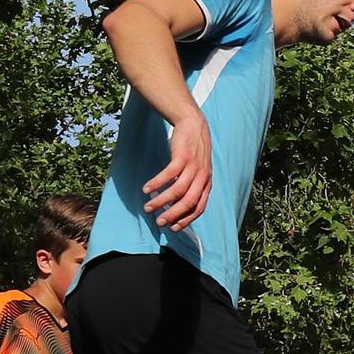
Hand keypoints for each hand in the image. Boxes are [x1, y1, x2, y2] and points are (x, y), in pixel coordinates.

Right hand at [144, 112, 211, 231]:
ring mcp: (194, 167)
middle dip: (173, 215)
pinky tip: (147, 189)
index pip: (199, 208)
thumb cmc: (192, 152)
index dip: (187, 219)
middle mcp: (203, 178)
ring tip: (148, 207)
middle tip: (159, 222)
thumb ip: (191, 187)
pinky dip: (157, 183)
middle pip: (188, 202)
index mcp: (207, 184)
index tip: (173, 228)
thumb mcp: (197, 171)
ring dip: (161, 201)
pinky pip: (169, 174)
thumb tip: (175, 204)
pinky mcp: (183, 157)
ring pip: (177, 190)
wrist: (194, 126)